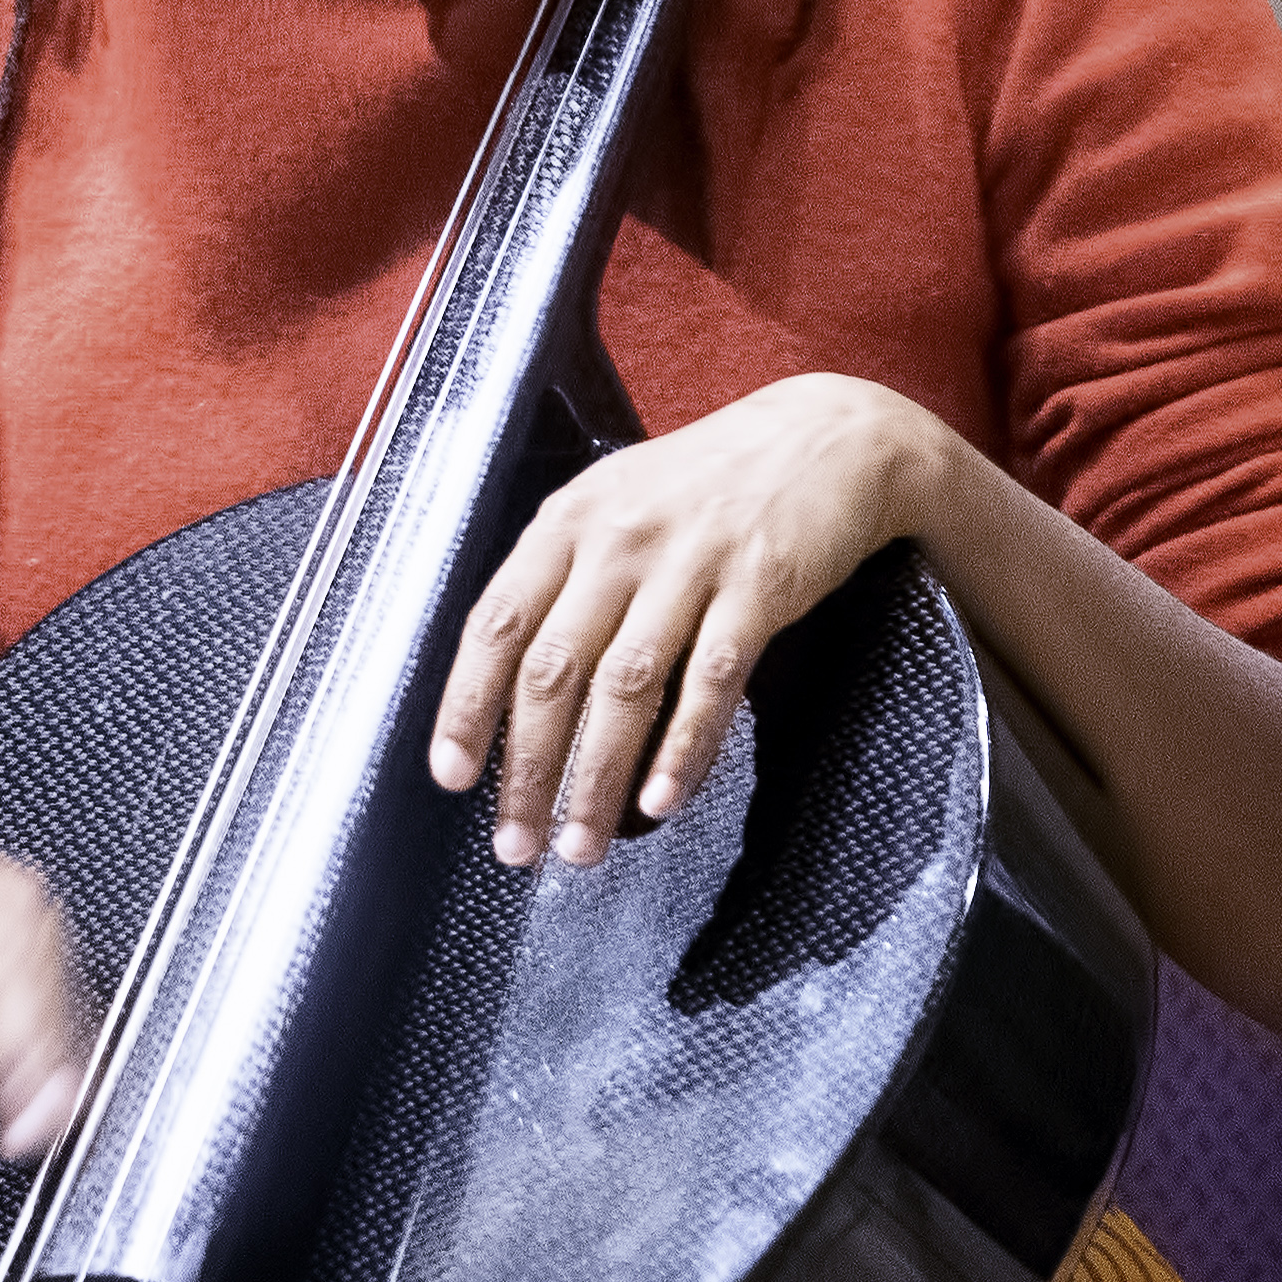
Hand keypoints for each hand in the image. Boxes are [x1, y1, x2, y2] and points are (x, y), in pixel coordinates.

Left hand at [426, 373, 953, 869]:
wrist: (830, 435)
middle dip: (527, 770)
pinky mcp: (759, 586)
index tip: (451, 777)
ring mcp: (688, 563)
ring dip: (597, 779)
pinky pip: (712, 682)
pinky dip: (683, 749)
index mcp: (566, 523)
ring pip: (625, 689)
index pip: (495, 624)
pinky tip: (661, 802)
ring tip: (581, 847)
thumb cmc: (707, 483)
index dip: (465, 705)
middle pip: (552, 672)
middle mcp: (616, 541)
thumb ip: (562, 578)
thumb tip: (509, 680)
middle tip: (516, 846)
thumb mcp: (615, 504)